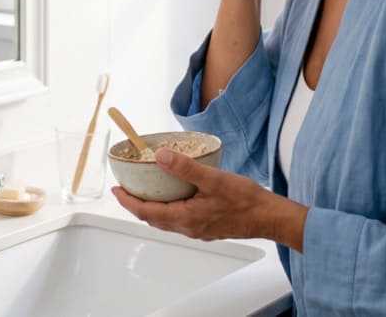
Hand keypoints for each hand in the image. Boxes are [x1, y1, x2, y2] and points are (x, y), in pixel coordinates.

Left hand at [112, 148, 302, 248]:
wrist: (269, 218)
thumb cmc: (246, 201)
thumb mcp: (214, 179)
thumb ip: (186, 168)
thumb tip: (161, 156)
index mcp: (185, 218)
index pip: (146, 213)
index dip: (128, 202)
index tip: (116, 190)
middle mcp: (188, 227)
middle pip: (153, 218)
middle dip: (136, 204)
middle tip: (126, 189)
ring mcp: (198, 229)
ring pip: (166, 220)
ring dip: (152, 207)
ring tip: (146, 190)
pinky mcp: (207, 227)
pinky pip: (179, 219)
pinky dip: (168, 208)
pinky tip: (175, 195)